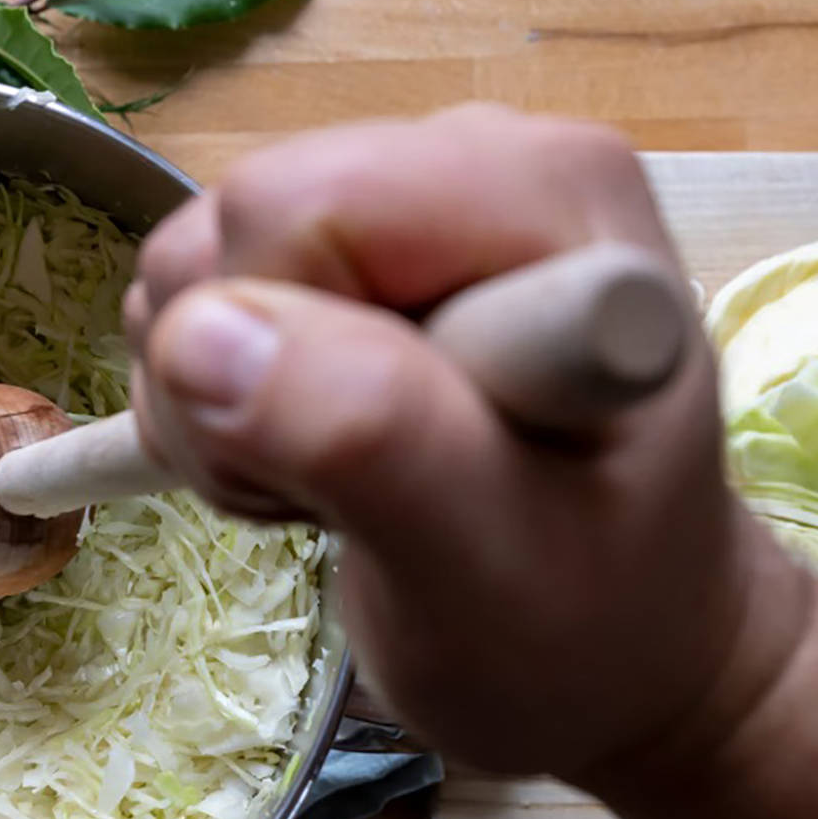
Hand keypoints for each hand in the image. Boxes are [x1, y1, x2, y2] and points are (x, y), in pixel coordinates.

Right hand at [127, 104, 817, 779]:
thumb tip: (201, 336)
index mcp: (551, 193)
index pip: (304, 207)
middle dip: (242, 379)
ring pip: (198, 260)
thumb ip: (368, 434)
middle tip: (345, 496)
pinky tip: (314, 459)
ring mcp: (406, 202)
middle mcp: (478, 160)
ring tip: (343, 489)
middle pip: (242, 219)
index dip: (285, 348)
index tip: (374, 472)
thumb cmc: (583, 629)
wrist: (622, 658)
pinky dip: (216, 400)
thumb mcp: (487, 565)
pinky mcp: (344, 251)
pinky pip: (195, 293)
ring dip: (222, 402)